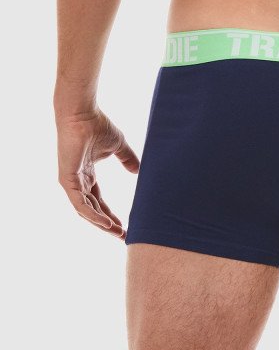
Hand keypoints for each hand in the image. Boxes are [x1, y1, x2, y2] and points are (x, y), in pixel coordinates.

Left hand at [56, 109, 139, 238]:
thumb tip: (139, 170)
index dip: (111, 215)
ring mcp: (71, 181)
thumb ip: (128, 159)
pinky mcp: (67, 179)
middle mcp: (78, 181)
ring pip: (86, 211)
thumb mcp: (118, 147)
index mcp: (87, 175)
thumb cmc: (97, 125)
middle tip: (123, 235)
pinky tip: (106, 223)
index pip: (98, 202)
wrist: (83, 113)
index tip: (126, 226)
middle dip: (108, 224)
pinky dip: (93, 215)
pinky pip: (80, 204)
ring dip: (101, 224)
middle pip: (93, 210)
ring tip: (117, 233)